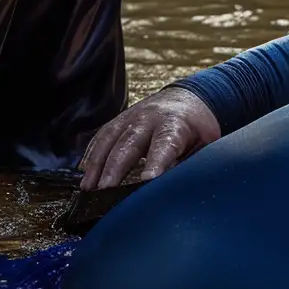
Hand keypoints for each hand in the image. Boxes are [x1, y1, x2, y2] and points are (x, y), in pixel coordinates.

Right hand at [78, 85, 221, 189]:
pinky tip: (84, 172)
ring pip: (109, 139)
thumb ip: (189, 163)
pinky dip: (91, 154)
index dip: (155, 163)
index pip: (163, 145)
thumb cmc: (197, 128)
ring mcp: (130, 117)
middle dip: (114, 167)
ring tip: (87, 187)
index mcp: (175, 124)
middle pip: (128, 143)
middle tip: (104, 190)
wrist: (187, 98)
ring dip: (95, 164)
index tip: (147, 181)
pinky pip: (101, 136)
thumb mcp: (204, 144)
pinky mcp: (119, 120)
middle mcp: (149, 118)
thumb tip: (172, 186)